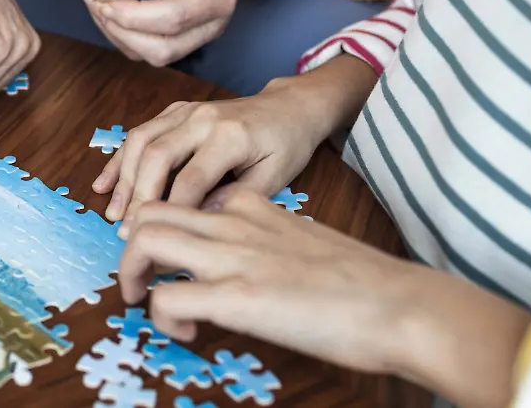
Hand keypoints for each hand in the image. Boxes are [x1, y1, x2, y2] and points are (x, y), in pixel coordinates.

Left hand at [86, 0, 242, 66]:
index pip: (173, 18)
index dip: (133, 15)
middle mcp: (211, 25)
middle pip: (164, 50)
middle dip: (124, 32)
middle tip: (96, 4)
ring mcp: (197, 35)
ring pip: (153, 55)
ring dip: (120, 36)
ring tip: (98, 6)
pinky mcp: (181, 37)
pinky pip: (148, 50)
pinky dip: (124, 36)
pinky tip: (109, 12)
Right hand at [94, 87, 329, 236]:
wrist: (290, 106)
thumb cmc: (286, 145)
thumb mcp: (275, 177)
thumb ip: (236, 199)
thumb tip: (195, 221)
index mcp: (230, 136)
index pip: (191, 178)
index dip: (172, 212)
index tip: (161, 243)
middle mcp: (202, 118)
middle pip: (157, 156)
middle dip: (139, 196)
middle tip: (126, 231)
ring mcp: (186, 111)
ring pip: (141, 141)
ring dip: (124, 178)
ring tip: (112, 212)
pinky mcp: (176, 111)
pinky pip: (141, 132)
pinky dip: (120, 159)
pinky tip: (104, 184)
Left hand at [118, 195, 530, 402]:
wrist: (400, 304)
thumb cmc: (362, 283)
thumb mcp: (303, 240)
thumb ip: (268, 239)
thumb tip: (245, 263)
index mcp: (253, 207)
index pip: (184, 198)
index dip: (164, 226)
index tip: (169, 259)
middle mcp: (234, 224)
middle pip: (150, 212)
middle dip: (130, 247)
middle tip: (140, 281)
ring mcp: (232, 257)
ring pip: (144, 241)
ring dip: (131, 274)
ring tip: (145, 301)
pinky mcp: (236, 297)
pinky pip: (167, 300)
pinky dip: (164, 318)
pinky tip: (190, 333)